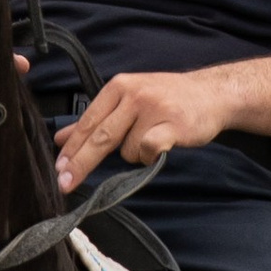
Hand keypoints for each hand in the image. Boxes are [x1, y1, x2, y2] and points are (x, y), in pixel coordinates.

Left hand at [56, 67, 236, 193]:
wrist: (212, 94)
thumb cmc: (167, 99)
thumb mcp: (128, 100)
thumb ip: (95, 119)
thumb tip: (60, 139)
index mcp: (118, 87)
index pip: (88, 122)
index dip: (71, 148)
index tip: (58, 169)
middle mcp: (133, 94)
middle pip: (100, 136)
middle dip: (81, 163)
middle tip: (64, 183)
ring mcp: (154, 108)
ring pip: (127, 150)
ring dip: (136, 154)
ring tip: (152, 139)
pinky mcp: (173, 124)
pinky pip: (149, 150)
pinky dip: (151, 156)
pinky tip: (162, 146)